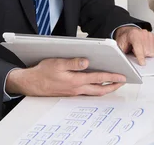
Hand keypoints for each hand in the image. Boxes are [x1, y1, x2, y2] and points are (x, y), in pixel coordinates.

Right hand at [6, 58, 125, 96]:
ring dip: (105, 88)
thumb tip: (86, 62)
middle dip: (113, 86)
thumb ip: (73, 63)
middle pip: (100, 89)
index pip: (98, 78)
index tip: (122, 76)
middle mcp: (76, 88)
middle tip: (123, 81)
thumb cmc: (43, 72)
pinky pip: (87, 92)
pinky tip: (97, 85)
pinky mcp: (70, 92)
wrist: (30, 83)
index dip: (112, 77)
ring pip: (94, 92)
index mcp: (75, 80)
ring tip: (114, 83)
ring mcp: (73, 92)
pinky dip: (95, 89)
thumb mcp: (57, 63)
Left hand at [115, 26, 153, 65]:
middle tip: (135, 51)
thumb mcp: (120, 45)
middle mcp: (143, 33)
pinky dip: (151, 51)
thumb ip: (122, 52)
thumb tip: (124, 60)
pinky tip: (145, 47)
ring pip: (152, 52)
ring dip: (146, 54)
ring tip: (140, 49)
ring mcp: (149, 34)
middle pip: (146, 51)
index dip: (140, 56)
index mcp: (133, 34)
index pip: (138, 47)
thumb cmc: (125, 40)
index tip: (142, 63)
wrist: (128, 33)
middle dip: (141, 55)